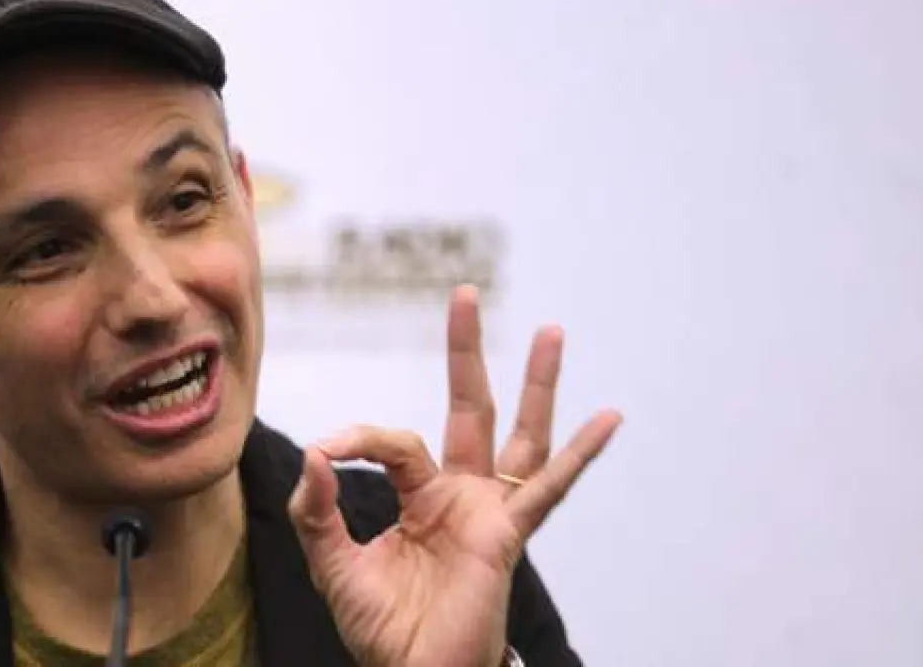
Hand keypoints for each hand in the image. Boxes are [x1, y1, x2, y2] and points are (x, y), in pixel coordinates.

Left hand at [288, 285, 621, 666]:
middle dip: (466, 353)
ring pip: (519, 435)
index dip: (359, 438)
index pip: (395, 442)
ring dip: (536, 384)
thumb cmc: (383, 630)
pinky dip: (580, 454)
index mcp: (420, 497)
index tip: (326, 451)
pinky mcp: (508, 536)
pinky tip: (608, 418)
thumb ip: (319, 510)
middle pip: (469, 408)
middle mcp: (460, 495)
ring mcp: (489, 512)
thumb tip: (315, 452)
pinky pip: (548, 490)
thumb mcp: (334, 564)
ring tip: (552, 332)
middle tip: (464, 293)